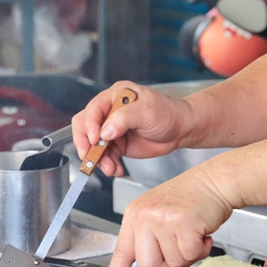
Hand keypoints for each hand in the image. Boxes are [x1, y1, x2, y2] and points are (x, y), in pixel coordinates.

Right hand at [71, 81, 194, 177]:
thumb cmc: (167, 113)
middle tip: (91, 158)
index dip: (90, 126)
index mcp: (114, 97)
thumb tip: (104, 132)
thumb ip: (123, 119)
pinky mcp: (118, 144)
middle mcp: (110, 112)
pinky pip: (106, 156)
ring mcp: (112, 130)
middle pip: (86, 127)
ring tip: (110, 168)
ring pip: (94, 146)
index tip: (94, 140)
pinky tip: (116, 169)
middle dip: (86, 145)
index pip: (93, 110)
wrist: (181, 130)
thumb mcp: (146, 111)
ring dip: (99, 159)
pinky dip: (109, 165)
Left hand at [104, 166, 233, 266]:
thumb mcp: (158, 215)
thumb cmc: (190, 200)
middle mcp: (144, 217)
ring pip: (173, 264)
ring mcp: (162, 219)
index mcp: (135, 216)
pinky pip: (191, 255)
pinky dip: (202, 251)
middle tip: (180, 256)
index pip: (121, 252)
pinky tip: (202, 234)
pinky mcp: (183, 223)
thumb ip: (148, 240)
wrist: (214, 181)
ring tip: (192, 236)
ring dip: (189, 257)